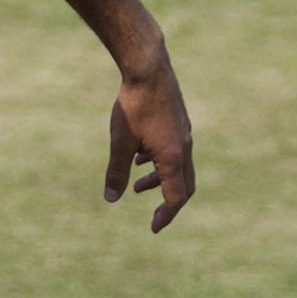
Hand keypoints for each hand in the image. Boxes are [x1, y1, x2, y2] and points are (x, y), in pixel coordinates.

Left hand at [103, 48, 195, 233]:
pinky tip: (139, 158)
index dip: (165, 216)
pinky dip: (161, 163)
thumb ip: (116, 172)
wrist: (148, 68)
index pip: (175, 197)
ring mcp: (184, 133)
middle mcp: (184, 147)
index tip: (154, 228)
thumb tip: (111, 199)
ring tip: (138, 186)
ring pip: (179, 167)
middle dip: (169, 203)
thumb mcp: (120, 142)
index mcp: (172, 157)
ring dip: (161, 181)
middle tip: (154, 216)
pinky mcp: (179, 122)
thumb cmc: (133, 105)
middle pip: (185, 185)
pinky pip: (175, 151)